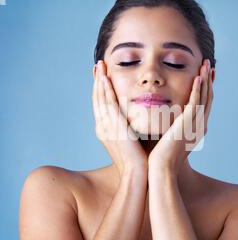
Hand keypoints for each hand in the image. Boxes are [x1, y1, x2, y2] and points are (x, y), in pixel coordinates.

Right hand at [92, 60, 147, 175]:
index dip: (100, 90)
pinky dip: (105, 91)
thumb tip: (136, 118)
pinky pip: (108, 105)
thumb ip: (130, 128)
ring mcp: (106, 127)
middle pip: (97, 100)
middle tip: (97, 65)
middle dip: (97, 82)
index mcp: (106, 130)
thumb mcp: (131, 140)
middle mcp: (103, 127)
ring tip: (100, 65)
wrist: (138, 174)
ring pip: (100, 99)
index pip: (101, 106)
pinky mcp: (114, 127)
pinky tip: (105, 78)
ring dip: (99, 81)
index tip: (101, 77)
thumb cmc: (138, 159)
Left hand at [148, 59, 213, 173]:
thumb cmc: (161, 156)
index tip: (204, 76)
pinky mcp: (188, 123)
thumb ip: (170, 126)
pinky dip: (198, 88)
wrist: (161, 168)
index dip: (205, 89)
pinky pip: (195, 101)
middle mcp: (200, 125)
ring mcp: (196, 124)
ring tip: (206, 64)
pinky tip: (198, 76)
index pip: (203, 105)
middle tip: (209, 66)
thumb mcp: (169, 138)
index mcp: (196, 129)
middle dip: (208, 81)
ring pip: (204, 97)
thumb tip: (164, 118)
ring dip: (205, 79)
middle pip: (207, 98)